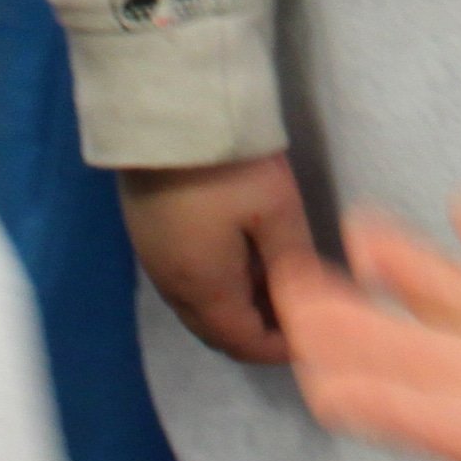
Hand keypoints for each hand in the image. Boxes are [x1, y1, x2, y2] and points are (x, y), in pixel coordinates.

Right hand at [124, 154, 318, 363]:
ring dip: (236, 307)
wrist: (166, 112)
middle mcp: (171, 285)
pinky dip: (217, 284)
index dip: (278, 349)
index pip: (242, 343)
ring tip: (276, 283)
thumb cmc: (228, 165)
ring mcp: (153, 260)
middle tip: (297, 313)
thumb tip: (310, 301)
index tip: (313, 337)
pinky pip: (185, 280)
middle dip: (256, 332)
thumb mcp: (276, 210)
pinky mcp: (147, 233)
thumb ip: (294, 260)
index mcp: (203, 289)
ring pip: (198, 307)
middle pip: (216, 331)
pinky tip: (243, 256)